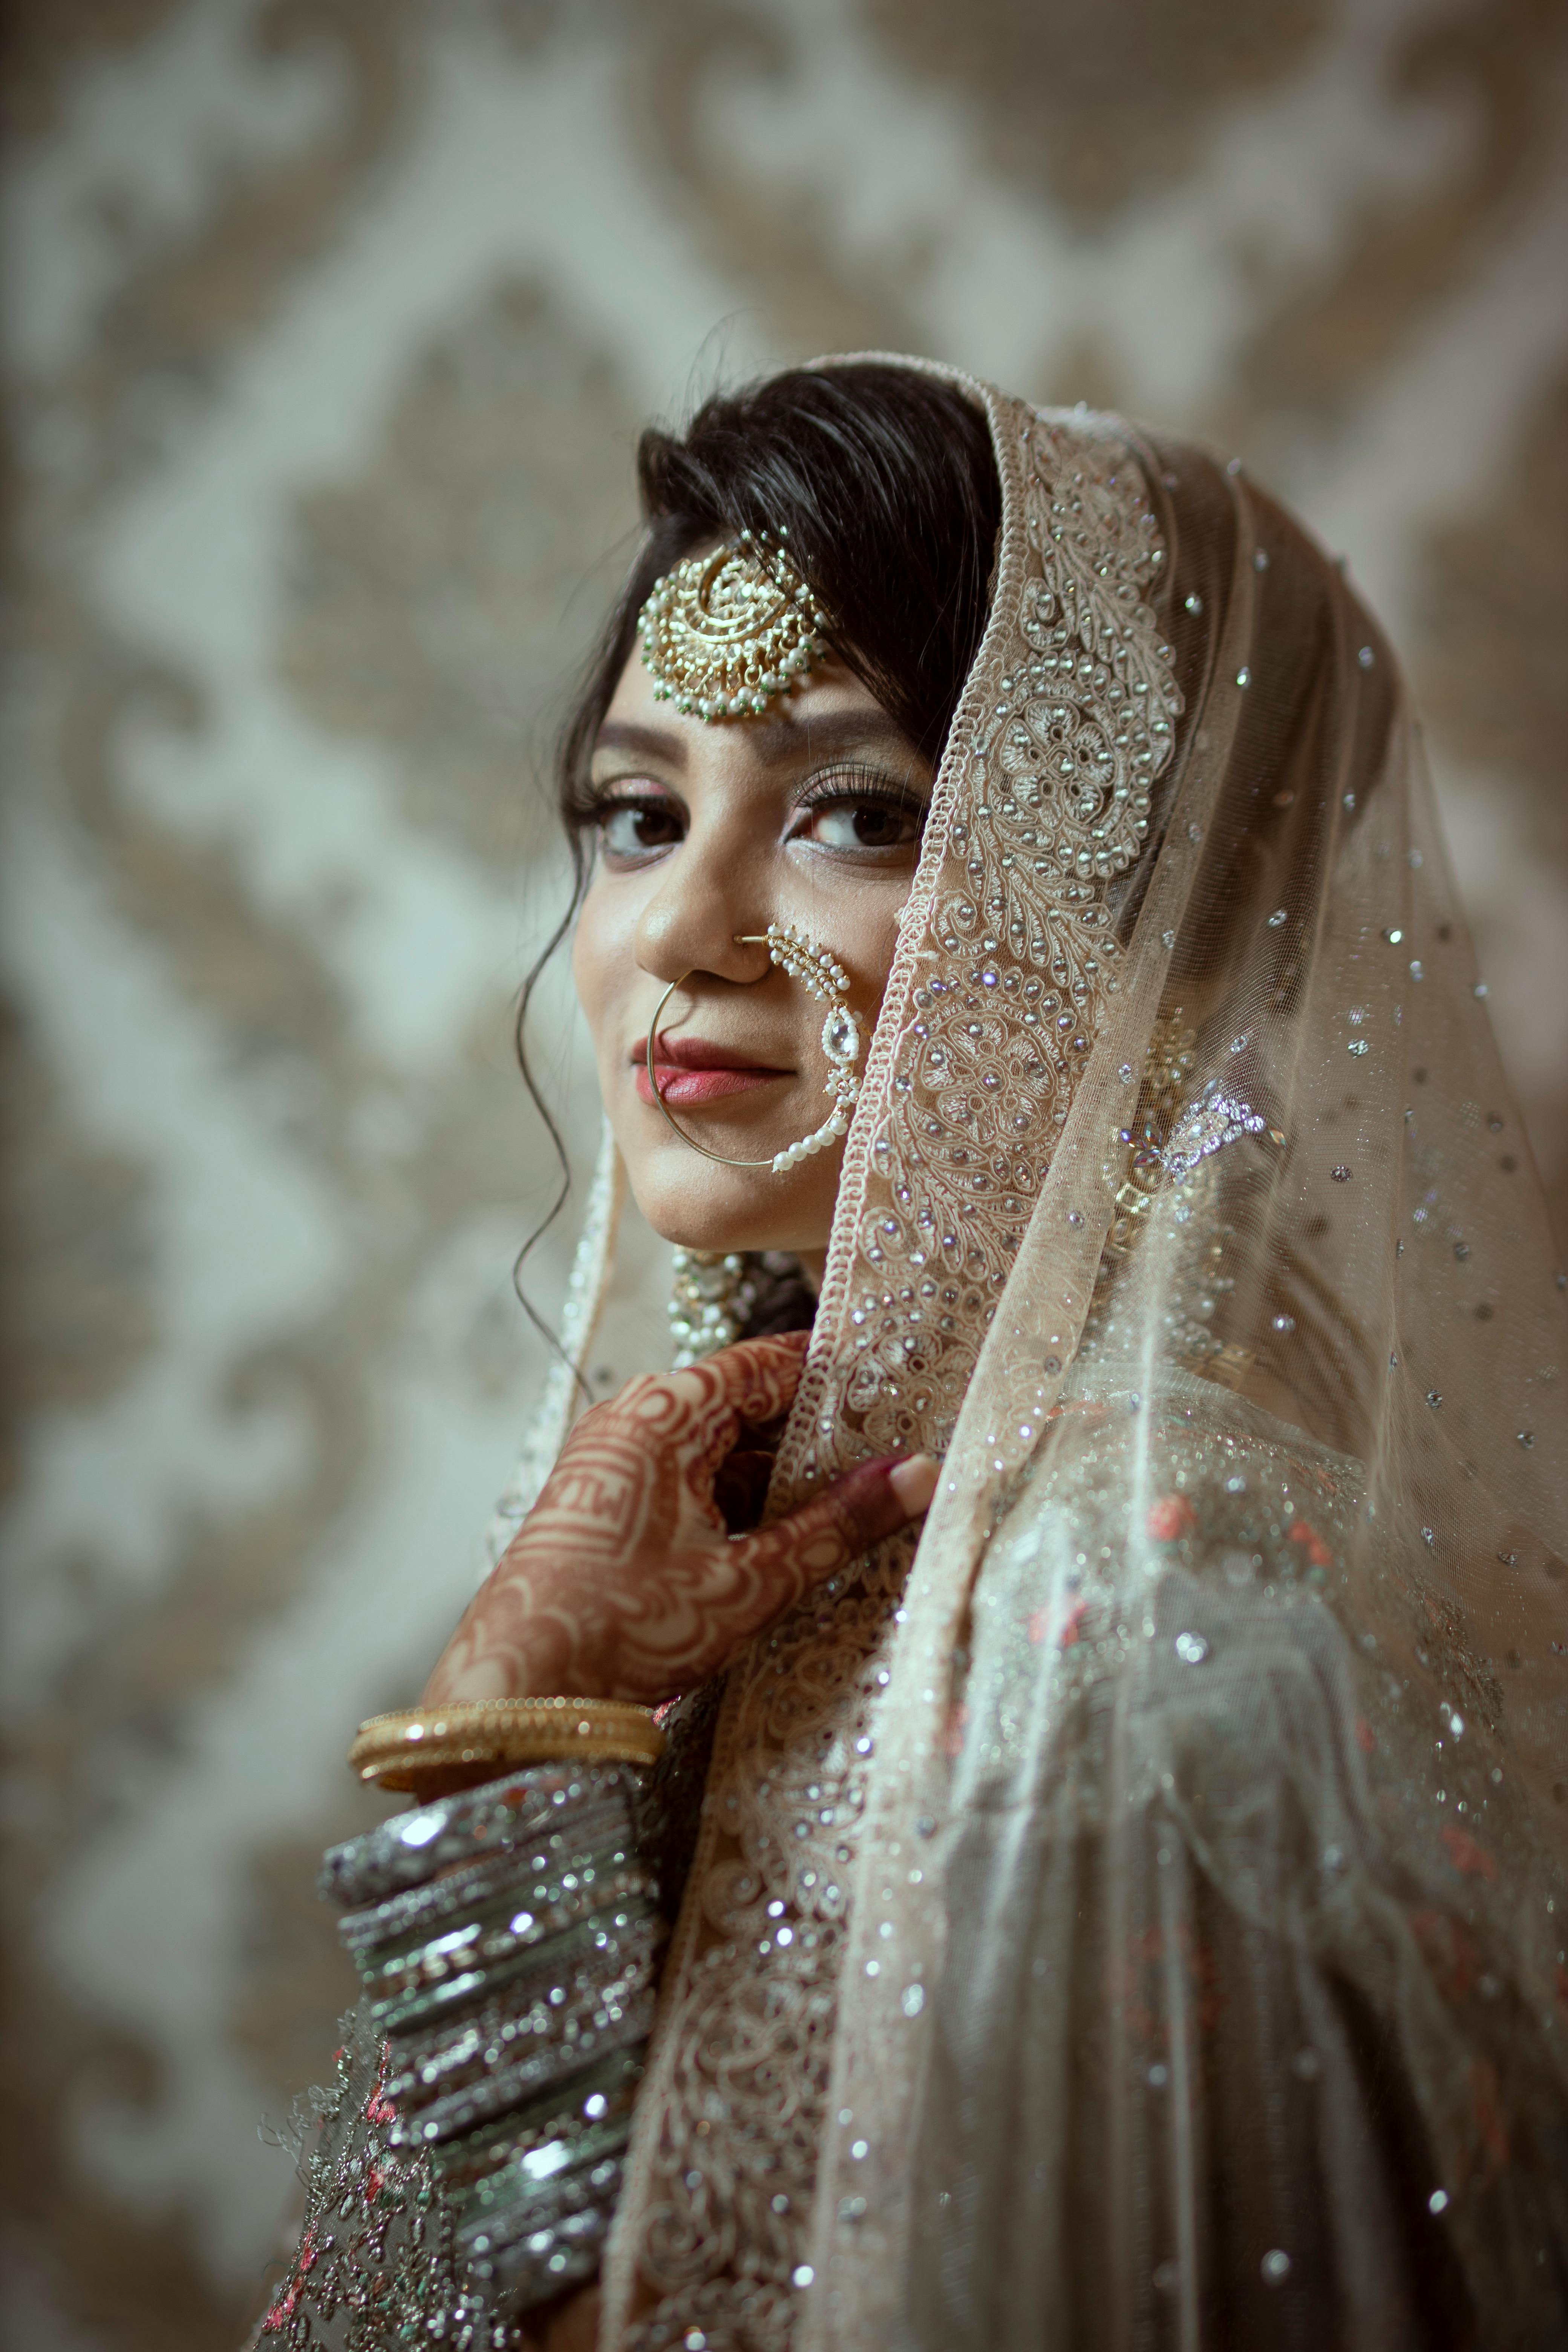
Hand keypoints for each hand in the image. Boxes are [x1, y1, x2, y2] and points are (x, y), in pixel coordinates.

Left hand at [423, 1332, 937, 1706]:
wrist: (521, 1690)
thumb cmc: (622, 1626)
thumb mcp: (749, 1579)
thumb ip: (837, 1525)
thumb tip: (917, 1476)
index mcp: (661, 1414)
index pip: (766, 1363)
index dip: (834, 1373)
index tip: (894, 1384)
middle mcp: (632, 1423)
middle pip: (747, 1407)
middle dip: (816, 1437)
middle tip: (889, 1460)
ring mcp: (616, 1464)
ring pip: (722, 1452)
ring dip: (780, 1480)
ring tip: (852, 1510)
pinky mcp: (610, 1505)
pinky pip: (692, 1483)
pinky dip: (740, 1504)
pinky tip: (788, 1541)